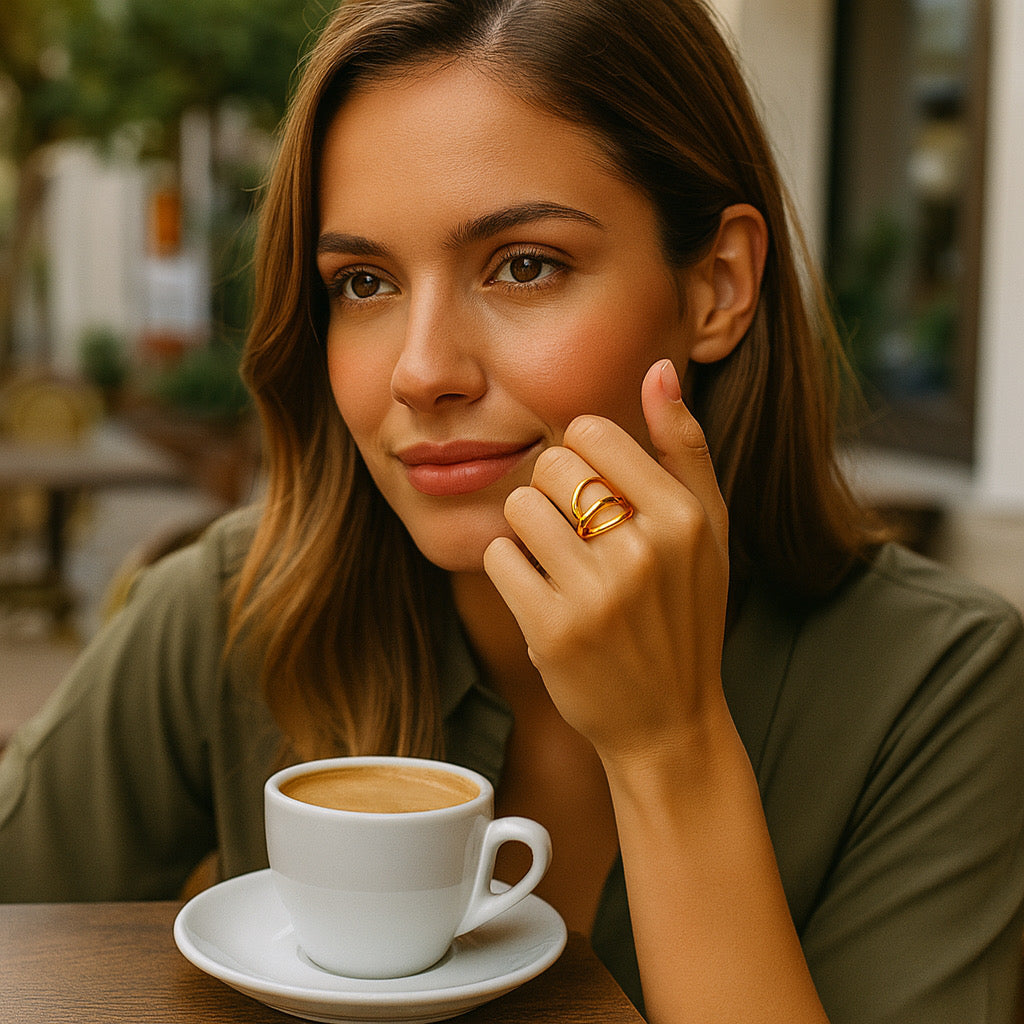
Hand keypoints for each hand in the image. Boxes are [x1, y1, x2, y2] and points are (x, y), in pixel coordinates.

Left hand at [483, 359, 730, 763]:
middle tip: (577, 530)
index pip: (591, 430)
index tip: (593, 485)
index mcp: (683, 517)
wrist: (666, 721)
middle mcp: (643, 551)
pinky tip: (541, 592)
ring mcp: (595, 594)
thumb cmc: (685, 614)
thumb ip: (685, 446)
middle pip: (550, 463)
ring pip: (519, 506)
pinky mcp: (551, 630)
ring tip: (559, 561)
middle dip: (555, 490)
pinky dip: (510, 569)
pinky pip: (498, 557)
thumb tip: (658, 369)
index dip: (581, 452)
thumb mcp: (708, 529)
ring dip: (529, 529)